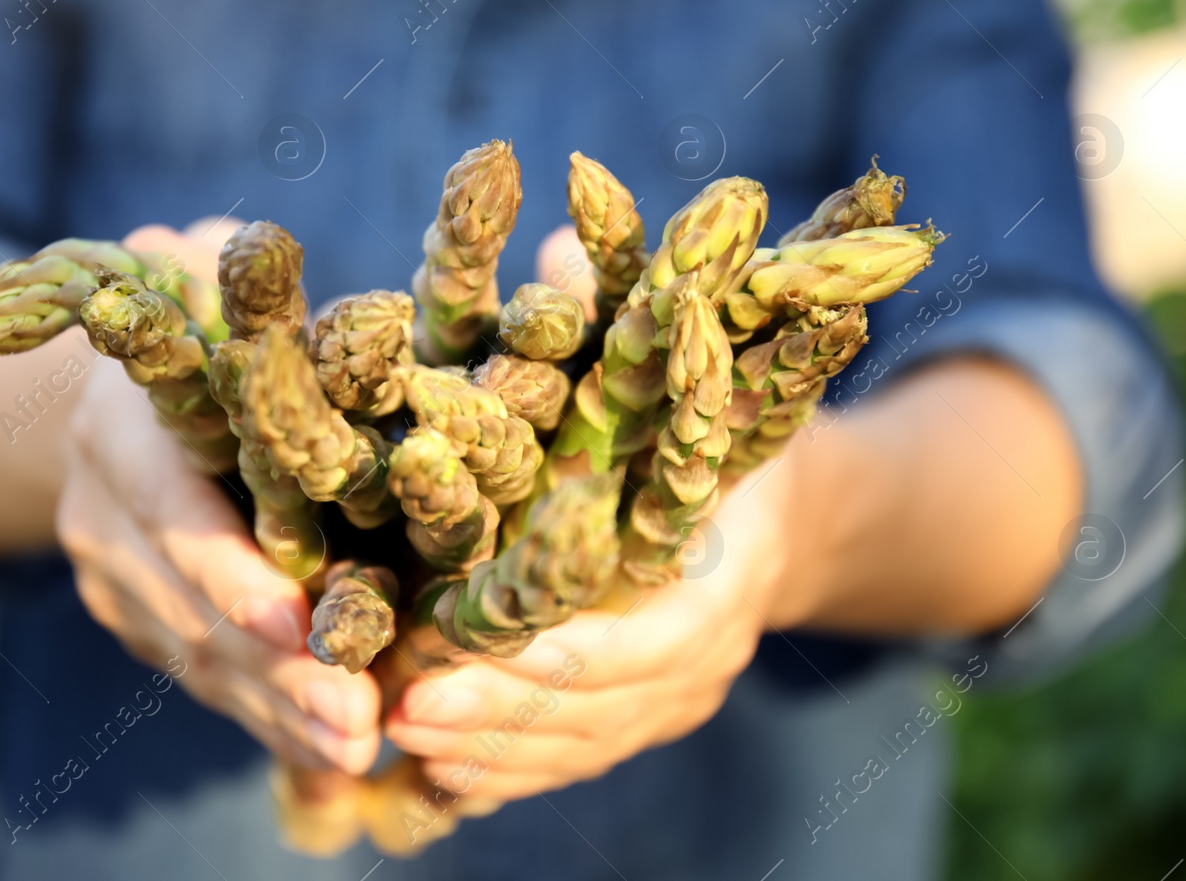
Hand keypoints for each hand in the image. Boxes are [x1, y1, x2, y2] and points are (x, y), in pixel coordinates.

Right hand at [55, 220, 380, 774]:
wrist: (104, 387)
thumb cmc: (195, 318)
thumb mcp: (205, 282)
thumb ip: (224, 279)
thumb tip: (232, 249)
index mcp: (123, 427)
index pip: (170, 511)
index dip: (231, 573)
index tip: (300, 625)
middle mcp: (98, 510)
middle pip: (185, 607)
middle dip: (272, 672)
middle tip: (355, 724)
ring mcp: (110, 575)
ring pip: (193, 658)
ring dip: (275, 712)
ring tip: (356, 748)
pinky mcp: (137, 615)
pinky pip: (199, 676)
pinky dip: (261, 715)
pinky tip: (325, 750)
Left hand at [383, 454, 801, 809]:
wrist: (779, 523)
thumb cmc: (719, 463)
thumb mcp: (693, 447)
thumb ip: (631, 453)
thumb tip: (529, 417)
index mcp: (719, 595)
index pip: (631, 647)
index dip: (545, 655)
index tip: (460, 645)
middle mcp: (703, 667)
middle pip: (593, 710)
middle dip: (493, 711)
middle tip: (408, 705)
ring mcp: (677, 705)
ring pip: (578, 747)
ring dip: (487, 748)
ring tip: (407, 732)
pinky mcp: (647, 723)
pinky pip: (576, 760)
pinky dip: (508, 768)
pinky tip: (443, 765)